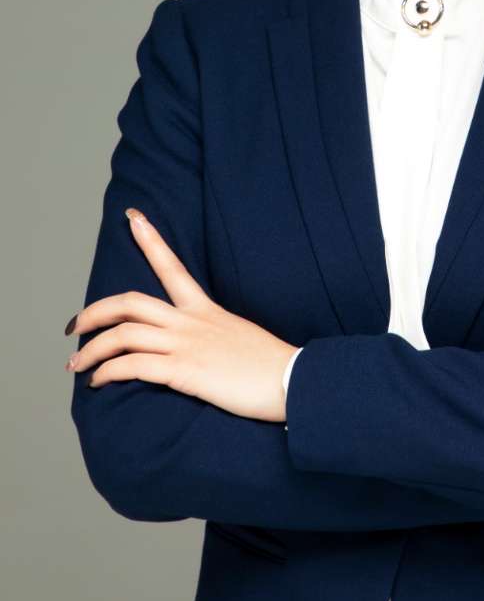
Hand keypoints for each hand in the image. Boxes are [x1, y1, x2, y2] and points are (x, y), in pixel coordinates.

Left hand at [64, 208, 300, 422]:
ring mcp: (187, 345)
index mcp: (206, 310)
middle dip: (95, 311)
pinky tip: (99, 382)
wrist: (292, 381)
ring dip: (92, 349)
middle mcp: (192, 322)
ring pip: (124, 334)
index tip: (133, 217)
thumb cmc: (269, 365)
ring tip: (77, 364)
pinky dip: (109, 372)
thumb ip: (214, 334)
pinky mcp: (185, 371)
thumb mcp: (239, 336)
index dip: (150, 239)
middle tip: (75, 325)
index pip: (173, 266)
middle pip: (131, 303)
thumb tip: (201, 345)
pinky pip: (134, 366)